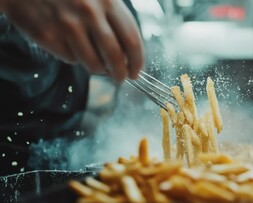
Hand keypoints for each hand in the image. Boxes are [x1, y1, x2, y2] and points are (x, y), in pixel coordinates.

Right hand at [0, 0, 143, 81]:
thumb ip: (116, 21)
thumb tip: (130, 57)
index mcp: (107, 1)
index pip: (132, 40)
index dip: (137, 61)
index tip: (136, 72)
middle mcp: (88, 12)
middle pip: (115, 57)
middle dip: (121, 74)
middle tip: (121, 79)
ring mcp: (66, 24)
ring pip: (93, 64)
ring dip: (99, 69)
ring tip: (97, 63)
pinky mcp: (47, 35)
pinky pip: (71, 59)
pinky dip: (75, 57)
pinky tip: (70, 44)